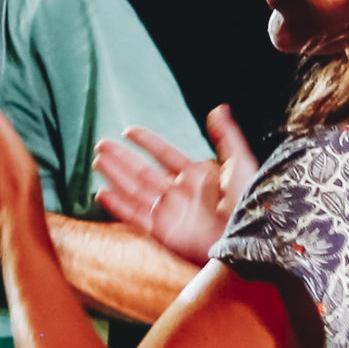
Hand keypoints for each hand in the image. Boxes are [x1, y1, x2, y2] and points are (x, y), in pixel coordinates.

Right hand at [92, 106, 258, 264]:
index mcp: (196, 179)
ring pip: (135, 192)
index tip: (129, 131)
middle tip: (102, 144)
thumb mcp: (241, 164)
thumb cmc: (250, 206)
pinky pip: (135, 218)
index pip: (166, 156)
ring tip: (99, 161)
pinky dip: (118, 207)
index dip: (148, 143)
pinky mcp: (163, 234)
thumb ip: (227, 137)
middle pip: (143, 173)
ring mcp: (169, 214)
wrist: (247, 239)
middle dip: (122, 159)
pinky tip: (103, 193)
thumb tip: (219, 108)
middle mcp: (179, 195)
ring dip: (116, 177)